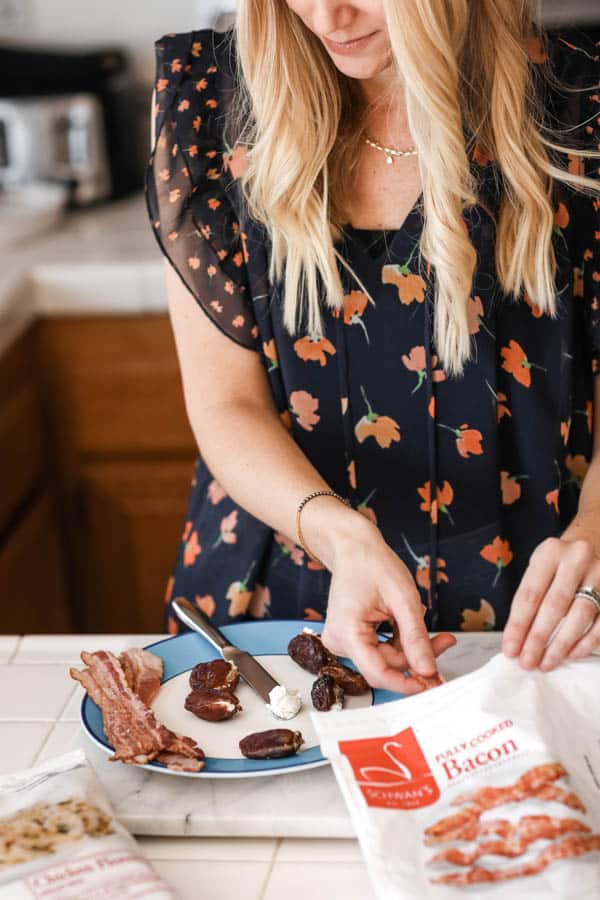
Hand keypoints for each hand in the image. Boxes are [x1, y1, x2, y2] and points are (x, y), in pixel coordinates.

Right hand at [321, 525, 455, 692]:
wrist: (354, 547)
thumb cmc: (373, 564)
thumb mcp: (403, 599)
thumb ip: (415, 637)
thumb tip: (428, 670)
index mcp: (346, 632)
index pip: (377, 673)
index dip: (407, 683)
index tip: (432, 683)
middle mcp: (339, 641)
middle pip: (386, 665)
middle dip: (417, 656)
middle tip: (446, 641)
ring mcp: (344, 641)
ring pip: (386, 658)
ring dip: (412, 648)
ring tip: (433, 629)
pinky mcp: (352, 638)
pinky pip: (381, 649)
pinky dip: (401, 641)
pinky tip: (410, 624)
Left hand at [502, 534, 599, 670]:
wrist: (586, 551)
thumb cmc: (555, 568)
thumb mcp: (537, 572)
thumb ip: (527, 602)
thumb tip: (515, 642)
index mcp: (550, 552)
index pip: (530, 594)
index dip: (519, 625)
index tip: (510, 649)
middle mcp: (577, 559)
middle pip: (555, 606)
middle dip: (538, 638)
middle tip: (527, 662)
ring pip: (580, 615)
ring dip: (561, 644)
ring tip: (546, 663)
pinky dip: (586, 642)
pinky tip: (570, 655)